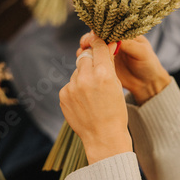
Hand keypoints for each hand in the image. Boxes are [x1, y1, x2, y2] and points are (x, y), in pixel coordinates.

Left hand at [59, 34, 132, 163]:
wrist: (103, 137)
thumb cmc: (115, 111)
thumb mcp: (117, 85)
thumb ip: (109, 63)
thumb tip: (107, 43)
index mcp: (103, 74)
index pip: (98, 46)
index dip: (100, 43)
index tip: (100, 41)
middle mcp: (85, 78)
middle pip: (85, 56)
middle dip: (91, 60)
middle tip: (97, 69)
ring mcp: (72, 87)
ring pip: (77, 71)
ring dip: (83, 76)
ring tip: (92, 93)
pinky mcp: (63, 95)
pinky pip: (70, 84)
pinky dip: (76, 88)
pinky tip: (84, 101)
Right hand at [80, 34, 170, 105]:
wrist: (147, 84)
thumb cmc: (148, 64)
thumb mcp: (141, 52)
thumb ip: (128, 44)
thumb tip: (113, 37)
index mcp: (124, 34)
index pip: (109, 27)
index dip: (100, 30)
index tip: (93, 35)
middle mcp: (115, 41)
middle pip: (98, 36)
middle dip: (89, 38)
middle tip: (85, 44)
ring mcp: (108, 52)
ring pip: (93, 46)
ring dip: (86, 48)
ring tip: (82, 52)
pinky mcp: (104, 63)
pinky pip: (93, 59)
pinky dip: (86, 58)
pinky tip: (83, 60)